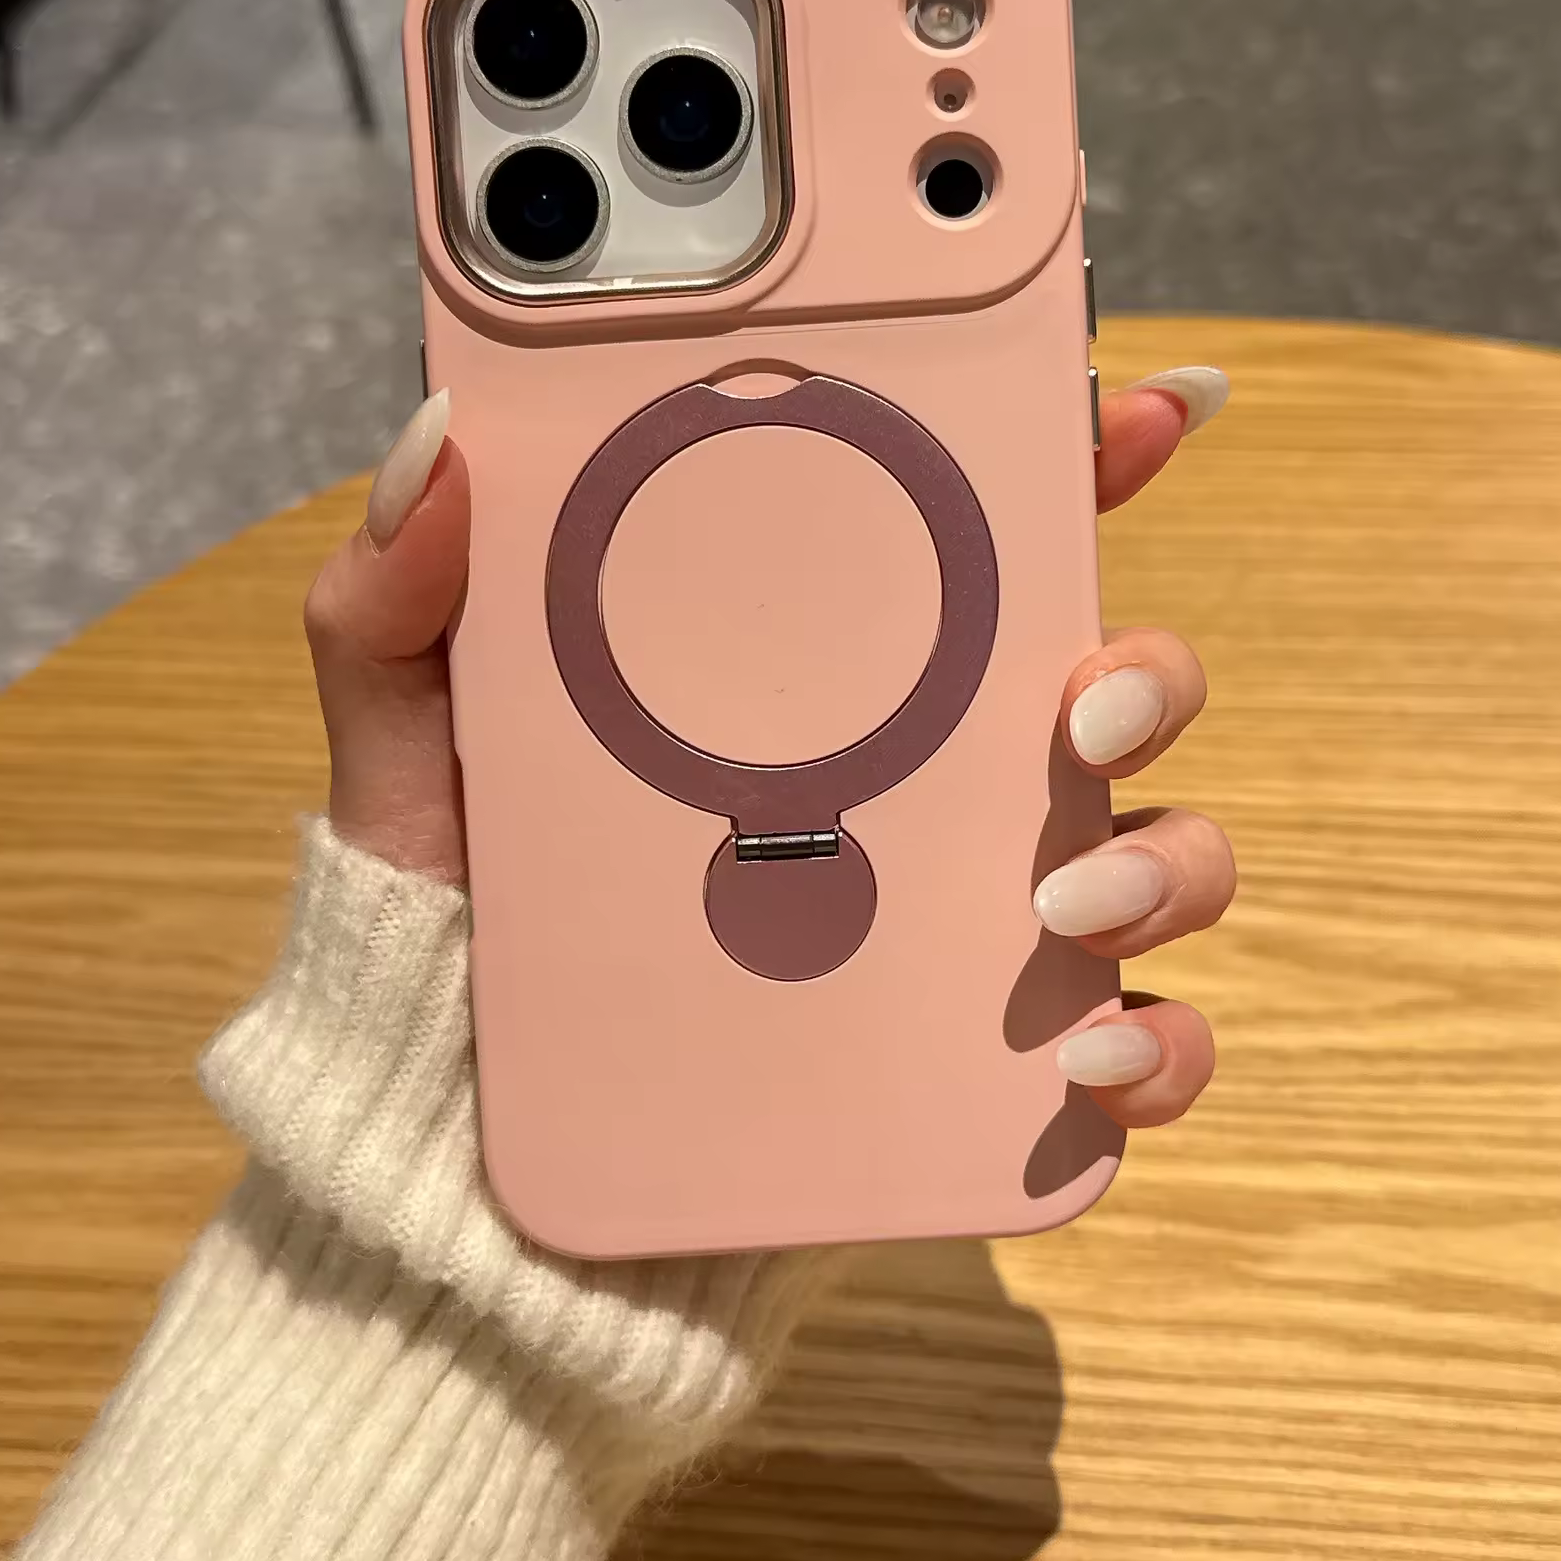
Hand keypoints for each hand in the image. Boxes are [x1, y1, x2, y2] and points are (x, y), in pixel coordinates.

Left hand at [302, 365, 1232, 1133]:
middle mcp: (932, 776)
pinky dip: (1150, 1051)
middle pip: (1112, 682)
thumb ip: (401, 599)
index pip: (981, 539)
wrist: (471, 1151)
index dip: (1079, 458)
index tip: (1143, 409)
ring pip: (1160, 854)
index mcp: (828, 670)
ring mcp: (971, 918)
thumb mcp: (416, 747)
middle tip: (1077, 705)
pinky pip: (1135, 1048)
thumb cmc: (470, 920)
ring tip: (1054, 907)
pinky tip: (1080, 1060)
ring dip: (1159, 865)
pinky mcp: (983, 1059)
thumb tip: (438, 432)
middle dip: (1148, 669)